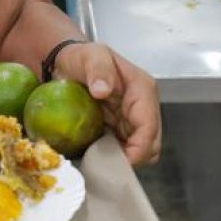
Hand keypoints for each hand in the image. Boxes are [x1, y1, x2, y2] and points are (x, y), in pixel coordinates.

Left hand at [53, 42, 160, 165]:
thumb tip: (102, 89)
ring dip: (124, 158)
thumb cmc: (82, 57)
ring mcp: (134, 118)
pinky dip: (116, 156)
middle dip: (133, 158)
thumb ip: (98, 69)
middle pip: (151, 144)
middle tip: (108, 164)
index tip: (119, 161)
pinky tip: (99, 152)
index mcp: (142, 89)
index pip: (149, 127)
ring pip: (141, 150)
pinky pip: (126, 149)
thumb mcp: (90, 55)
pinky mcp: (122, 127)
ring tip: (102, 158)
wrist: (68, 62)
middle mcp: (144, 106)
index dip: (138, 149)